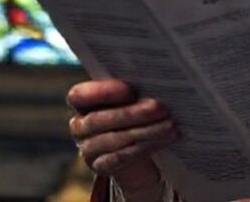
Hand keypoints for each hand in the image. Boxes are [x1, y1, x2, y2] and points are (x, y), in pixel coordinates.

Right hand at [67, 79, 177, 195]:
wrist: (137, 151)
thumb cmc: (133, 113)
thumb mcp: (130, 100)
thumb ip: (133, 91)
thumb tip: (155, 82)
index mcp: (82, 103)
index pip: (79, 95)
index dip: (101, 92)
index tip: (129, 88)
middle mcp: (80, 126)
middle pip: (100, 120)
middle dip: (133, 113)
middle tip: (160, 107)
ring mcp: (88, 149)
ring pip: (114, 140)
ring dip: (146, 131)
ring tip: (170, 125)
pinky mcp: (101, 167)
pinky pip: (121, 158)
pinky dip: (144, 148)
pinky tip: (164, 140)